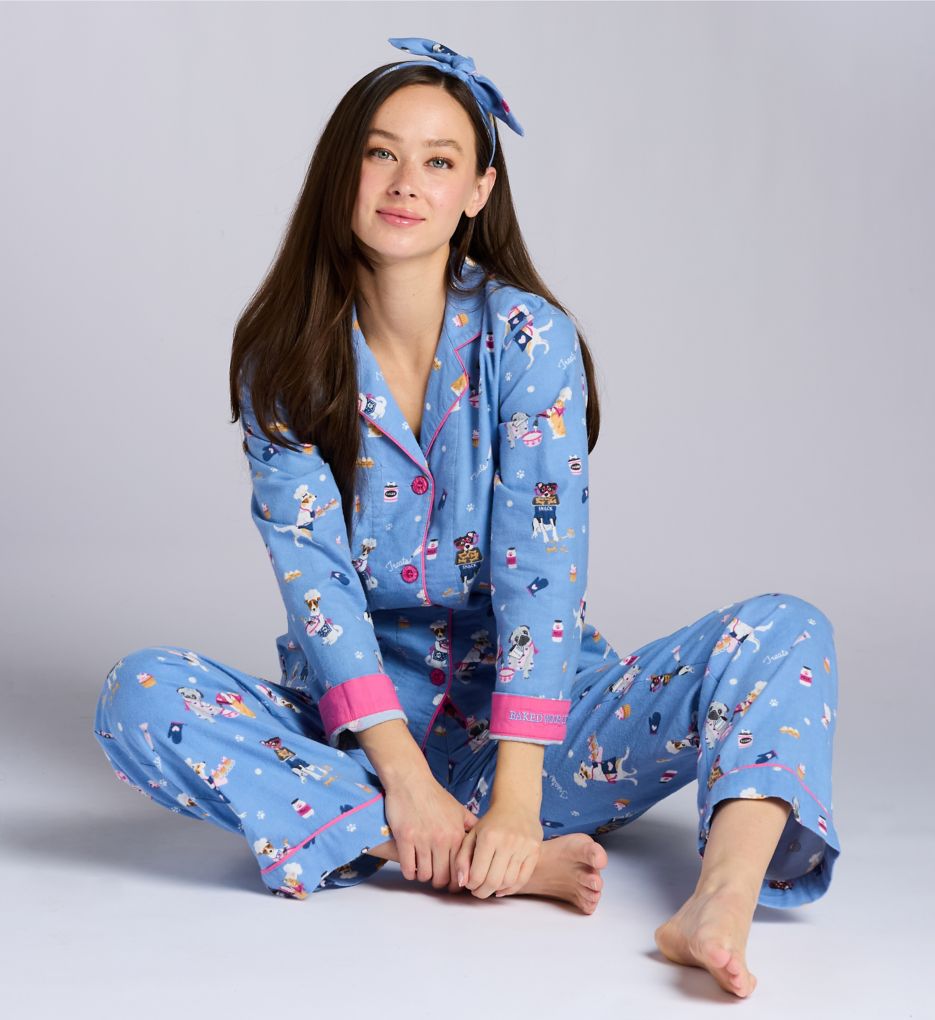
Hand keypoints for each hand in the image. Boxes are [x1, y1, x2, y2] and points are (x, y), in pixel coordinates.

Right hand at [382, 771, 478, 890]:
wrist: (411, 781)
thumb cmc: (434, 796)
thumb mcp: (458, 810)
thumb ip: (471, 827)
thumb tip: (484, 841)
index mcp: (457, 835)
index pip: (460, 871)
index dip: (455, 882)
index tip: (451, 882)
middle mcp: (442, 839)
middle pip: (441, 878)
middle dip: (438, 881)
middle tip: (435, 876)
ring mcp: (422, 839)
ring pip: (424, 875)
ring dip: (423, 876)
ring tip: (423, 869)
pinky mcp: (405, 838)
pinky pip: (408, 869)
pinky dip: (409, 871)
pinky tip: (411, 865)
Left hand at [454, 799, 542, 898]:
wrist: (516, 804)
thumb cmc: (491, 821)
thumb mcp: (472, 834)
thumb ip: (462, 857)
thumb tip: (462, 882)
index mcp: (489, 837)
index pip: (477, 874)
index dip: (471, 885)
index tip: (469, 884)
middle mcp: (507, 842)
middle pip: (493, 881)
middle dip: (482, 892)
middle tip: (478, 891)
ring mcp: (523, 847)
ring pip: (508, 882)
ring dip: (496, 890)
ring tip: (489, 886)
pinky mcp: (535, 851)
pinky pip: (523, 878)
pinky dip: (511, 888)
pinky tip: (502, 888)